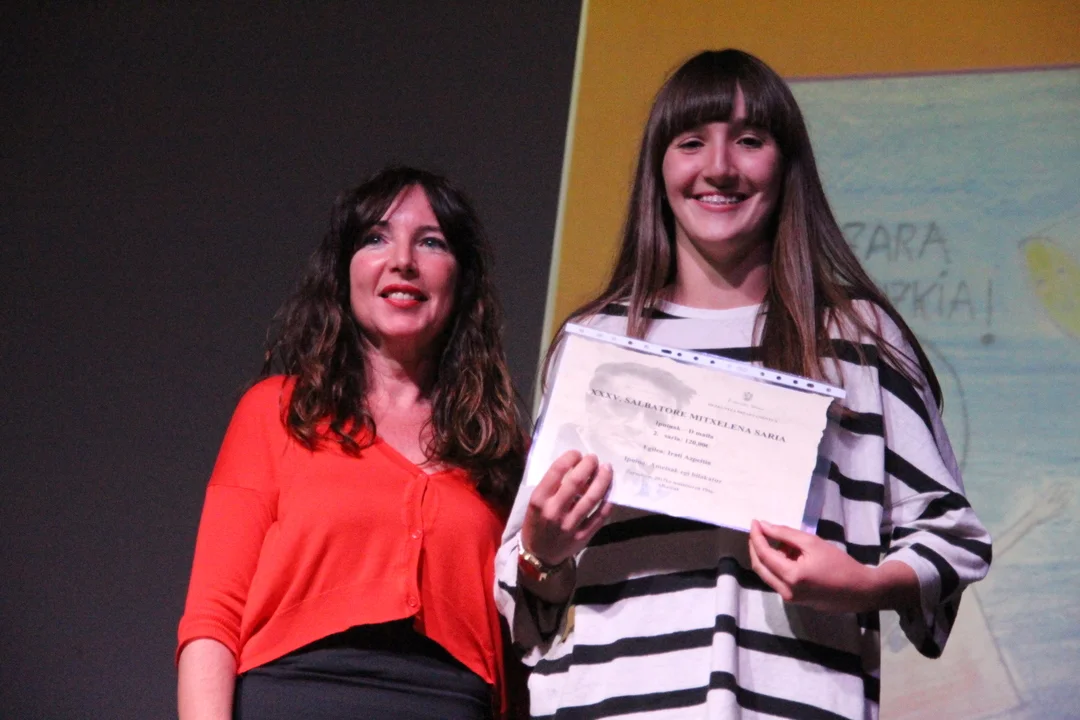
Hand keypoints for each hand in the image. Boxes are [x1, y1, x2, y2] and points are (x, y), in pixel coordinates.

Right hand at [521, 451, 613, 566]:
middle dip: (588, 465)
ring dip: (602, 480)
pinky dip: (608, 501)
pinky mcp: (583, 536)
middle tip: (594, 458)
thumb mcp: (535, 503)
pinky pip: (600, 516)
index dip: (570, 458)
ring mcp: (570, 525)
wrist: (539, 556)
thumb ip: (551, 486)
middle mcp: (554, 511)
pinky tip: (610, 490)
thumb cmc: (536, 523)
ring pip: (592, 498)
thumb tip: (573, 466)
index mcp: (539, 500)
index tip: (577, 453)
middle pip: (576, 482)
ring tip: (607, 469)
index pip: (556, 472)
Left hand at [748, 519, 876, 612]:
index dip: (756, 537)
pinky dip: (778, 566)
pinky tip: (790, 554)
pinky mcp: (794, 601)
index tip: (754, 522)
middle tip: (760, 530)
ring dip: (769, 556)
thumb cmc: (839, 564)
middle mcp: (786, 591)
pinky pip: (777, 580)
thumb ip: (785, 534)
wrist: (860, 590)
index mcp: (791, 577)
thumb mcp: (813, 543)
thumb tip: (763, 526)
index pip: (764, 554)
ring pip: (767, 574)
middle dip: (756, 547)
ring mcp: (789, 599)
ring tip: (785, 542)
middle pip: (759, 567)